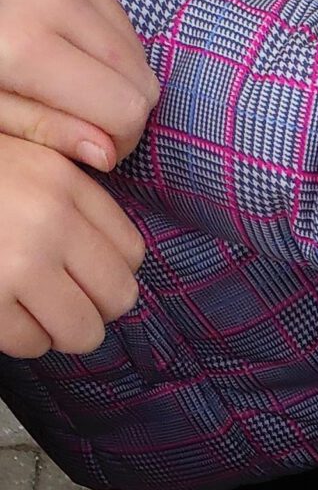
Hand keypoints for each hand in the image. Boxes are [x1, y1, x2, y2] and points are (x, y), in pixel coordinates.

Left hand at [0, 0, 155, 169]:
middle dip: (125, 111)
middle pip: (141, 81)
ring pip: (137, 51)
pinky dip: (110, 48)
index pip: (125, 109)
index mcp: (27, 48)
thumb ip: (44, 128)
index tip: (96, 146)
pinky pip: (119, 18)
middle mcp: (54, 2)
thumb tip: (107, 155)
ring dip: (121, 80)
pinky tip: (78, 55)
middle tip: (91, 121)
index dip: (120, 139)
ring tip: (82, 87)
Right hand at [0, 136, 143, 357]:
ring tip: (31, 306)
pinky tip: (1, 310)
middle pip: (119, 296)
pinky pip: (34, 345)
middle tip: (60, 297)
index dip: (109, 269)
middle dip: (92, 305)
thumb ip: (58, 159)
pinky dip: (21, 338)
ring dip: (59, 328)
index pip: (131, 251)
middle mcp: (48, 219)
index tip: (81, 268)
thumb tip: (106, 161)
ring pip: (84, 332)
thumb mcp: (12, 144)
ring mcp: (21, 264)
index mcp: (58, 178)